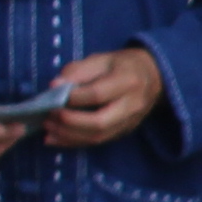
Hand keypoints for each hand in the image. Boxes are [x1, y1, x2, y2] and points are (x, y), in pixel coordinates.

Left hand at [46, 47, 165, 146]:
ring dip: (69, 135)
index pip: (97, 94)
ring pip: (98, 136)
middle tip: (49, 116)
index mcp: (127, 81)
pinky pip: (98, 141)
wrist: (153, 77)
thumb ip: (77, 71)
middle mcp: (132, 105)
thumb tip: (54, 86)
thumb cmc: (120, 65)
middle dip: (69, 121)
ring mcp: (130, 122)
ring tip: (48, 128)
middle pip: (99, 122)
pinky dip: (74, 142)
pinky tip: (55, 138)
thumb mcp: (100, 59)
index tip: (52, 94)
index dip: (73, 97)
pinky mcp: (124, 131)